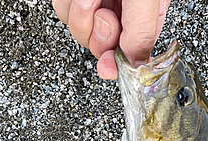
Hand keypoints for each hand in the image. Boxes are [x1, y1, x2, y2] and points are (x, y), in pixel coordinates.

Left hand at [52, 0, 170, 79]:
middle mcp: (120, 9)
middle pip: (101, 46)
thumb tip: (138, 67)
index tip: (109, 65)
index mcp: (145, 14)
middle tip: (104, 14)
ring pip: (78, 29)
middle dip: (98, 35)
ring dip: (81, 15)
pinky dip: (68, 2)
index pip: (131, 54)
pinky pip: (63, 10)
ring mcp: (95, 1)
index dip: (117, 64)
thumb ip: (142, 33)